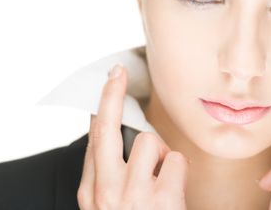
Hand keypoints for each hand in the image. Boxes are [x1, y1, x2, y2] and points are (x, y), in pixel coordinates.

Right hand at [77, 63, 188, 208]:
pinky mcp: (162, 201)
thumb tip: (114, 132)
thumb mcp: (106, 207)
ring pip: (150, 142)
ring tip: (162, 177)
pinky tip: (174, 192)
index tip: (111, 79)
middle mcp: (107, 193)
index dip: (102, 105)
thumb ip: (106, 174)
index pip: (94, 138)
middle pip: (107, 129)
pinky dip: (179, 172)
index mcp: (91, 195)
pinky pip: (176, 161)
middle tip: (118, 73)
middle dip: (112, 95)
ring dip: (161, 155)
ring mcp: (133, 197)